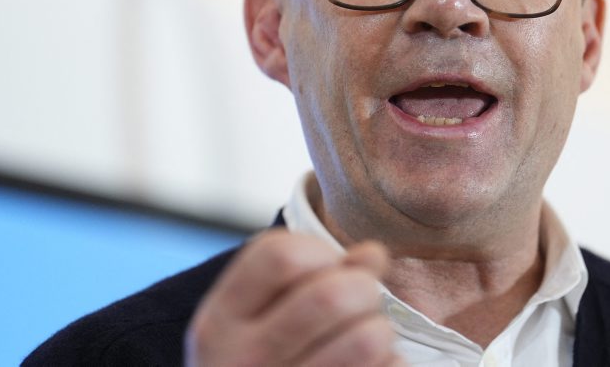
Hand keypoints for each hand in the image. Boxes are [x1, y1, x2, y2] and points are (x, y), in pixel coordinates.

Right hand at [185, 229, 404, 365]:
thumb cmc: (263, 356)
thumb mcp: (263, 312)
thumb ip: (314, 272)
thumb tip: (373, 254)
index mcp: (219, 322)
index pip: (282, 256)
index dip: (319, 252)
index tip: (325, 269)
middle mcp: (242, 361)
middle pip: (332, 296)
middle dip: (361, 287)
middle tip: (359, 300)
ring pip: (366, 338)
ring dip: (378, 329)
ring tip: (364, 336)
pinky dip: (390, 362)